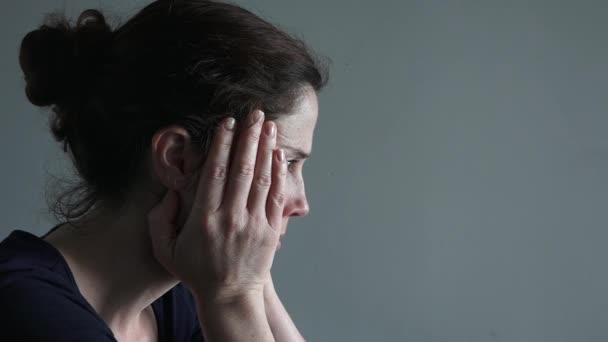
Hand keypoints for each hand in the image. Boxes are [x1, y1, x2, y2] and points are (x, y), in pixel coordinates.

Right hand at [147, 109, 286, 301]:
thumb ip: (160, 219)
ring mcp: (253, 223)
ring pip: (262, 178)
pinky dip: (277, 173)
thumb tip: (170, 192)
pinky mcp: (270, 229)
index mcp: (204, 218)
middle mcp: (231, 217)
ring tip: (268, 125)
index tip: (227, 123)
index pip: (215, 173)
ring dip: (265, 149)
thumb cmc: (197, 271)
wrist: (230, 296)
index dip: (222, 145)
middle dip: (248, 137)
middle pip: (242, 169)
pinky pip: (275, 195)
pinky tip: (277, 154)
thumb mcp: (165, 249)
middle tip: (254, 113)